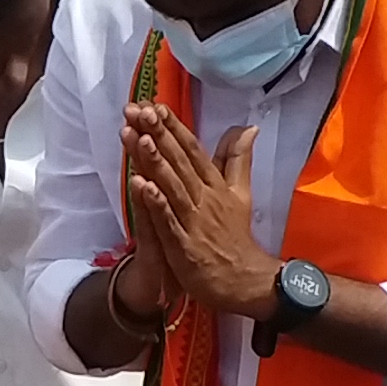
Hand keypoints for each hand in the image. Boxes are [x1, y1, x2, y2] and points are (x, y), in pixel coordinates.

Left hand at [121, 105, 280, 318]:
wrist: (246, 280)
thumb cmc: (236, 236)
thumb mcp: (241, 192)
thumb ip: (238, 159)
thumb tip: (248, 126)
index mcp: (215, 184)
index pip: (193, 150)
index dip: (174, 127)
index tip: (155, 104)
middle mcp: (204, 198)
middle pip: (179, 162)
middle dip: (158, 134)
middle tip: (138, 110)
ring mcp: (194, 221)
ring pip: (172, 186)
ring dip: (155, 161)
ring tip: (138, 136)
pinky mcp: (184, 246)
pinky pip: (167, 221)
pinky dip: (155, 203)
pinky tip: (140, 185)